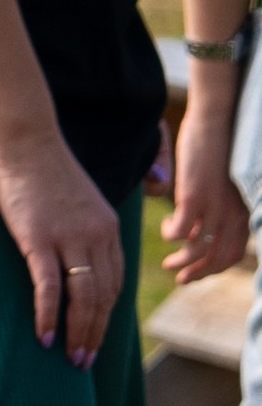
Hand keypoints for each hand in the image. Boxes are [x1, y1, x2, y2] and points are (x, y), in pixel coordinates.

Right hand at [0, 130, 122, 366]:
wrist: (28, 143)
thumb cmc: (47, 173)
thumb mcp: (81, 203)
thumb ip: (87, 231)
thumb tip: (81, 261)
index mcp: (108, 230)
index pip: (115, 285)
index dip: (106, 317)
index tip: (95, 338)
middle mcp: (96, 238)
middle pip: (103, 297)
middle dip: (95, 333)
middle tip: (84, 361)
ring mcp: (68, 239)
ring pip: (82, 297)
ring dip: (78, 332)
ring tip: (70, 358)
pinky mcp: (39, 239)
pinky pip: (48, 286)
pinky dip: (48, 314)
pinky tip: (44, 335)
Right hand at [165, 107, 248, 284]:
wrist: (215, 126)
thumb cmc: (216, 153)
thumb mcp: (222, 188)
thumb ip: (216, 209)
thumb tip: (198, 232)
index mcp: (241, 213)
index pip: (232, 254)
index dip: (214, 269)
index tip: (196, 274)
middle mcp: (232, 214)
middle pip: (218, 258)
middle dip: (198, 274)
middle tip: (180, 279)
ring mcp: (214, 208)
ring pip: (199, 250)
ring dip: (182, 262)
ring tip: (168, 264)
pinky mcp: (194, 198)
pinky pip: (180, 231)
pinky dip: (171, 236)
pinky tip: (165, 229)